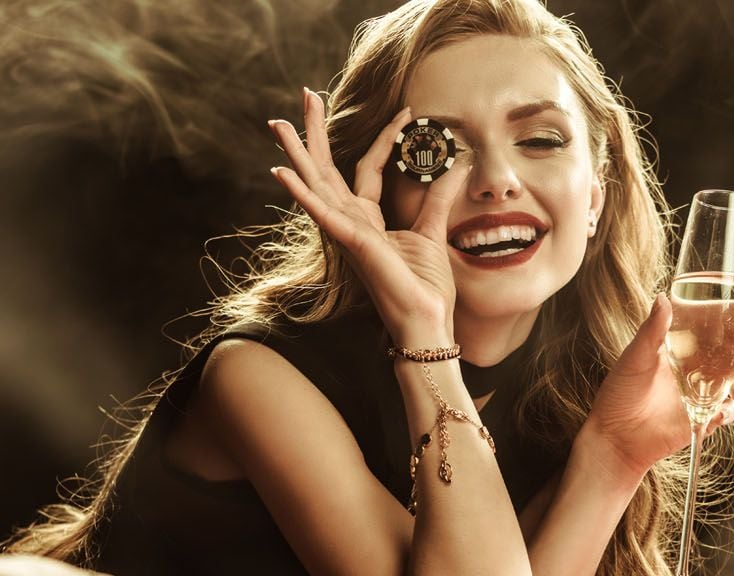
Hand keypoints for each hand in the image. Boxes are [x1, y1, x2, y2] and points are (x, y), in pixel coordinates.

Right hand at [268, 88, 471, 343]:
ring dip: (296, 153)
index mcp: (368, 221)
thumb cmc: (424, 288)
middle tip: (306, 94)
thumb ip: (438, 198)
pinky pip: (323, 214)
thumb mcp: (432, 232)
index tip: (405, 110)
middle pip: (327, 169)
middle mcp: (350, 224)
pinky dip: (302, 194)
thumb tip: (455, 165)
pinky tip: (282, 173)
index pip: (369, 168)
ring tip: (278, 123)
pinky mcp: (352, 244)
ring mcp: (347, 234)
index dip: (385, 137)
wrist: (425, 323)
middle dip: (315, 132)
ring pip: (316, 185)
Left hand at [581, 293, 733, 481]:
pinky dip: (729, 410)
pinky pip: (729, 410)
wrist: (616, 436)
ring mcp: (708, 389)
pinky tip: (718, 413)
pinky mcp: (707, 416)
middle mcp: (703, 362)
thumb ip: (652, 330)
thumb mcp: (635, 357)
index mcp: (690, 340)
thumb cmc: (621, 391)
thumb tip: (663, 297)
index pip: (725, 320)